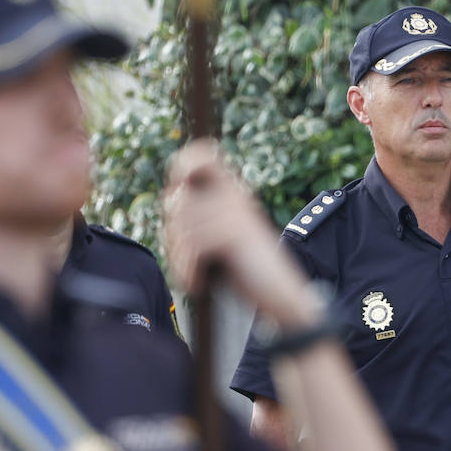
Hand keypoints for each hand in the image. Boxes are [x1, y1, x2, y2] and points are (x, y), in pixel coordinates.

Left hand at [162, 140, 321, 326]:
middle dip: (172, 234)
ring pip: (183, 225)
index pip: (204, 156)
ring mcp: (236, 212)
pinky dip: (189, 268)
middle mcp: (235, 196)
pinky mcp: (234, 232)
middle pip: (179, 201)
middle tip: (181, 259)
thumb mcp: (220, 237)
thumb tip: (170, 199)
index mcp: (232, 192)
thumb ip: (198, 217)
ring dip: (179, 257)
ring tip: (189, 274)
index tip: (178, 186)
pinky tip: (196, 281)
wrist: (280, 294)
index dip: (184, 163)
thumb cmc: (246, 269)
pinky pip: (194, 245)